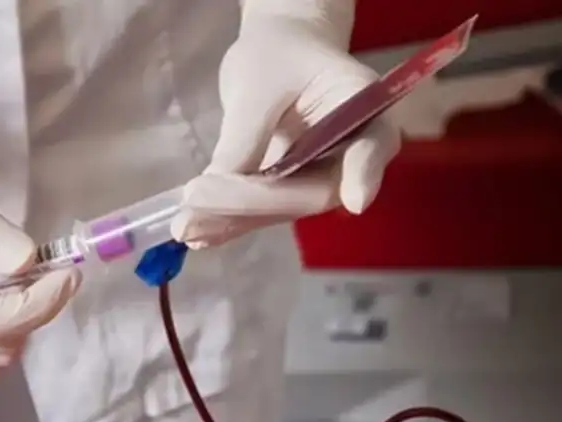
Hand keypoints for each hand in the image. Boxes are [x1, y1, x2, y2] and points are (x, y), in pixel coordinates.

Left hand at [171, 6, 401, 247]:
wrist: (278, 53)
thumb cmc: (277, 51)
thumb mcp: (257, 83)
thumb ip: (244, 137)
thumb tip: (214, 189)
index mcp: (364, 105)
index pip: (373, 145)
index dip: (365, 173)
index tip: (355, 199)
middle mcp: (354, 150)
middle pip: (319, 189)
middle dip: (259, 203)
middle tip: (199, 204)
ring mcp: (326, 174)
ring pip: (288, 207)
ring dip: (238, 220)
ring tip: (188, 225)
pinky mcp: (296, 188)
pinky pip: (268, 209)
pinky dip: (233, 220)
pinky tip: (198, 230)